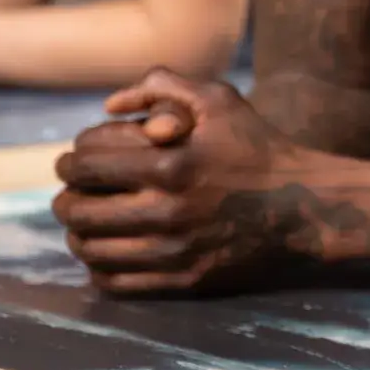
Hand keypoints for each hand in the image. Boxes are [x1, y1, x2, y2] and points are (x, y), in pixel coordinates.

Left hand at [51, 69, 306, 295]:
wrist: (305, 206)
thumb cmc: (259, 147)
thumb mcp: (218, 100)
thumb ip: (162, 86)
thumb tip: (109, 104)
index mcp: (170, 165)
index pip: (87, 168)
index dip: (68, 163)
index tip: (68, 162)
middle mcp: (168, 212)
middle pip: (80, 213)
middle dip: (64, 200)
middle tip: (69, 194)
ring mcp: (175, 252)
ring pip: (92, 251)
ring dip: (77, 236)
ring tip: (84, 224)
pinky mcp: (184, 281)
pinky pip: (117, 283)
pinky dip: (99, 268)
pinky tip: (105, 252)